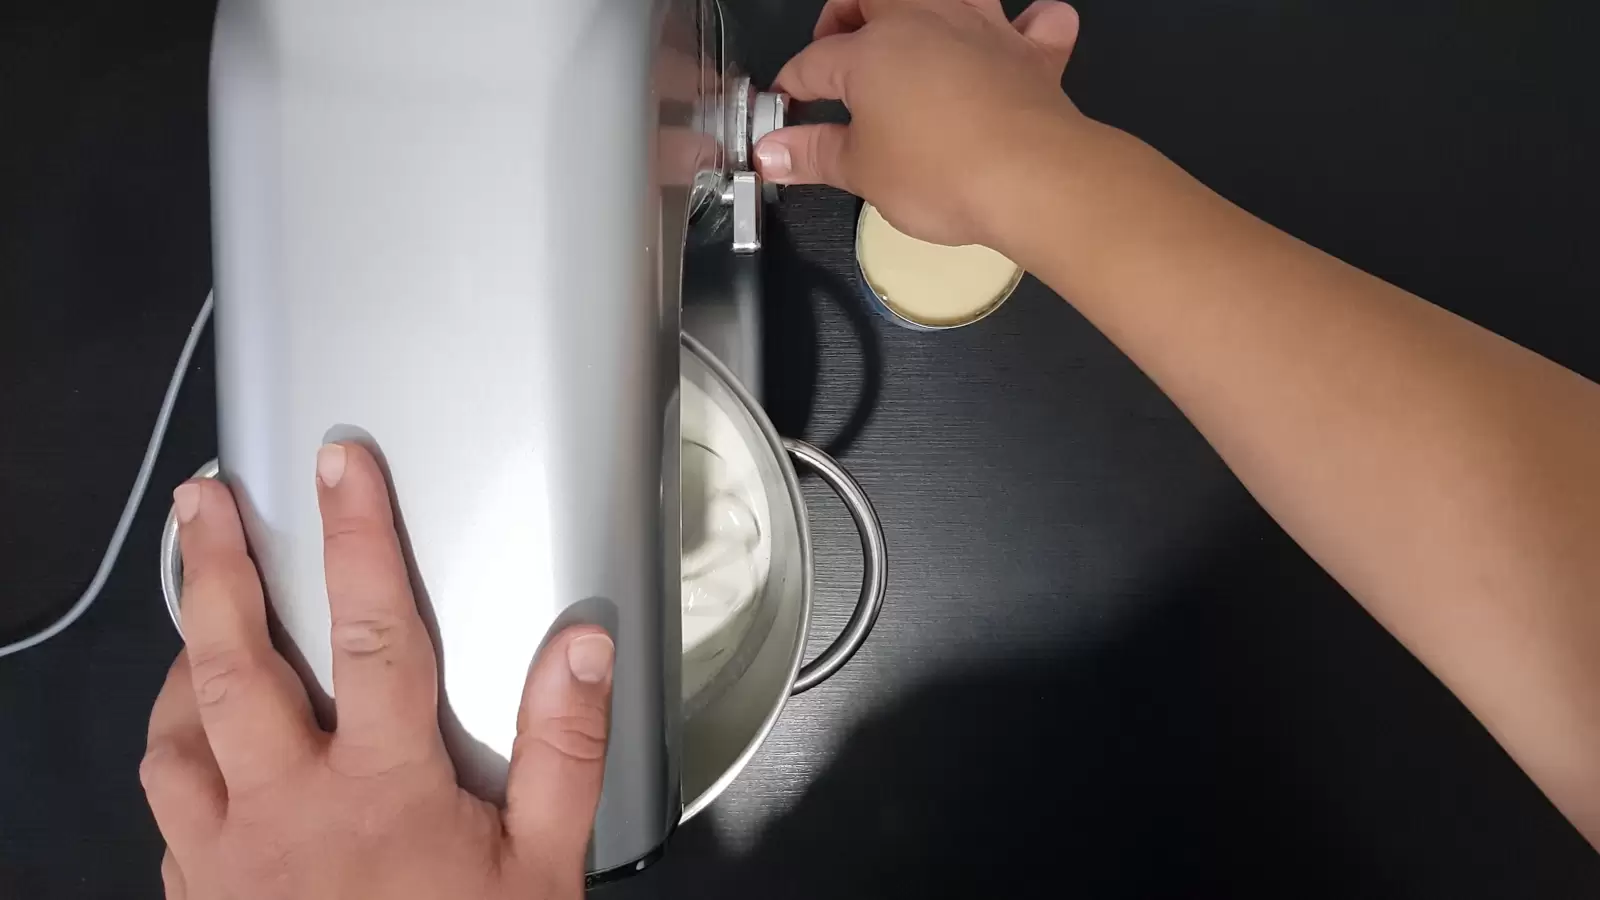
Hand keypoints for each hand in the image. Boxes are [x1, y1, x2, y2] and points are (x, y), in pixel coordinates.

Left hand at [142, 443, 613, 898]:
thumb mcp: (544, 869)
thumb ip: (562, 750)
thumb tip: (580, 648)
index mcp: (380, 791)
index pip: (368, 631)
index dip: (355, 533)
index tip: (338, 463)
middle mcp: (283, 813)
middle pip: (231, 666)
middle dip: (216, 571)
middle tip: (204, 503)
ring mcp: (226, 863)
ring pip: (171, 739)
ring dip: (177, 663)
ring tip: (192, 612)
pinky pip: (164, 814)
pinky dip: (173, 757)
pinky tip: (196, 747)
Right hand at [755, 0, 1085, 248]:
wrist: (1032, 178)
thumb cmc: (940, 174)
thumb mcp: (861, 173)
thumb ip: (813, 154)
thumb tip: (770, 152)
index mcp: (872, 50)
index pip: (815, 61)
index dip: (793, 85)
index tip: (784, 109)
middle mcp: (926, 21)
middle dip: (847, 12)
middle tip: (838, 46)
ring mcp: (984, 29)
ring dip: (926, 3)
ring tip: (911, 29)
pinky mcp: (1033, 53)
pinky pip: (1040, 19)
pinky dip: (1029, 23)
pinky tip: (1014, 39)